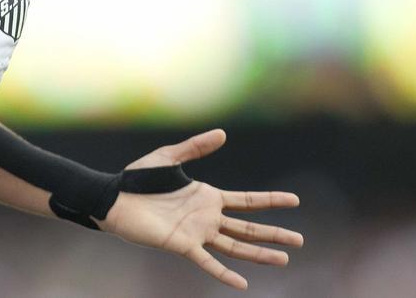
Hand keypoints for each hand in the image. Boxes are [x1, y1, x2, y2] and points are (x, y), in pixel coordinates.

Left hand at [96, 129, 301, 290]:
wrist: (114, 198)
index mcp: (208, 197)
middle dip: (274, 234)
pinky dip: (224, 273)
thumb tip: (222, 133)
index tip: (295, 200)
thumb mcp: (169, 157)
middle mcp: (207, 218)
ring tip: (284, 259)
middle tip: (300, 240)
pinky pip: (207, 262)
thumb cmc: (138, 178)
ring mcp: (197, 233)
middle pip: (249, 228)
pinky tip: (243, 283)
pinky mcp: (182, 246)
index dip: (272, 201)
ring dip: (259, 254)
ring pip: (235, 247)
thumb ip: (195, 146)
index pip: (248, 201)